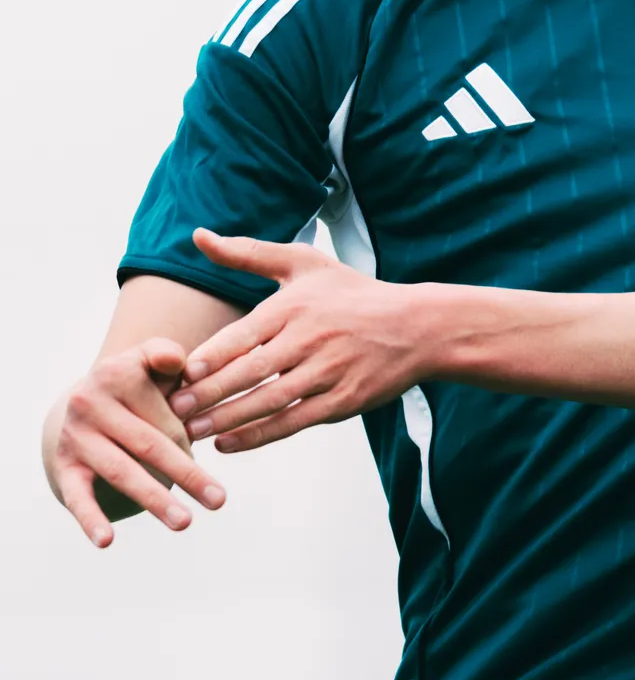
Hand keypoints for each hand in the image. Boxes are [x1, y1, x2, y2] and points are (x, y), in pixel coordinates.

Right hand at [47, 338, 226, 547]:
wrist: (85, 406)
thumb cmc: (138, 386)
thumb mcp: (150, 363)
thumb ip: (168, 355)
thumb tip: (182, 364)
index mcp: (116, 372)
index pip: (166, 409)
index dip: (190, 429)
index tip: (214, 441)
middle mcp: (89, 403)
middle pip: (149, 444)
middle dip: (187, 474)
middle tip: (219, 501)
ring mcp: (75, 437)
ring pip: (123, 472)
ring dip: (155, 499)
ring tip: (185, 522)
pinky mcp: (64, 467)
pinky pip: (78, 496)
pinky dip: (90, 519)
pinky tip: (106, 540)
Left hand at [168, 230, 421, 449]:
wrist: (417, 327)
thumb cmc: (354, 293)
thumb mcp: (304, 264)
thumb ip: (248, 253)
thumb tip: (198, 236)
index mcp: (296, 306)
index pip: (244, 334)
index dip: (212, 356)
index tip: (181, 373)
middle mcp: (310, 339)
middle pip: (251, 371)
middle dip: (209, 393)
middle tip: (173, 409)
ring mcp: (328, 372)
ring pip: (270, 401)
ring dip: (228, 419)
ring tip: (193, 431)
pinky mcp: (343, 401)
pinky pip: (294, 421)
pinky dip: (260, 435)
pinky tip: (230, 443)